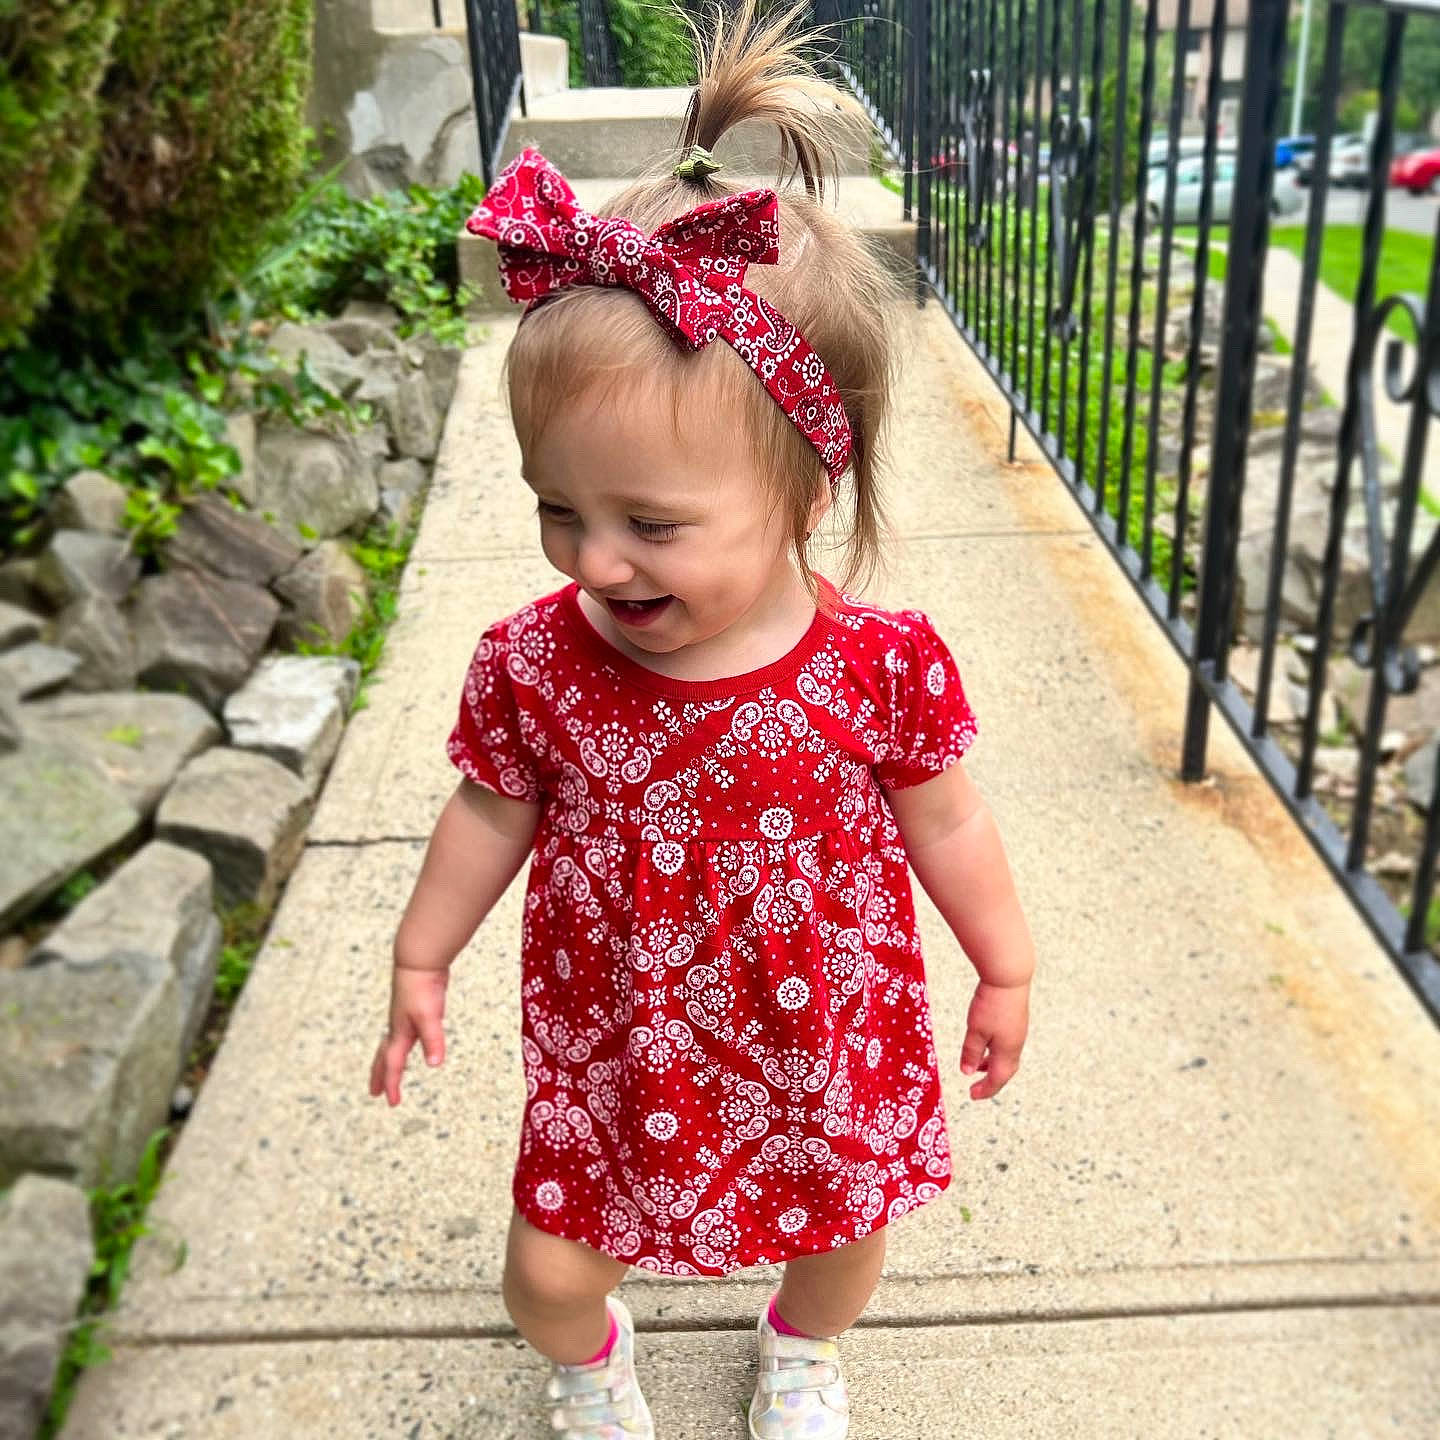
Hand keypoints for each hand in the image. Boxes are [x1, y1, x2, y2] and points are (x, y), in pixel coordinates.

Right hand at [369, 965, 449, 1106]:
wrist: (419, 959)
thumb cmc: (422, 986)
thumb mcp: (430, 1016)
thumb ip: (433, 1040)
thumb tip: (434, 1065)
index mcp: (400, 1033)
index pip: (393, 1065)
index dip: (393, 1084)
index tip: (392, 1103)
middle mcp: (398, 1027)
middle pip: (384, 1057)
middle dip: (380, 1075)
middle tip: (375, 1092)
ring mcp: (404, 1017)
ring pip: (391, 1044)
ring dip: (387, 1059)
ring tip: (388, 1068)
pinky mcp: (412, 1008)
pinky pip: (402, 1033)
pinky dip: (400, 1042)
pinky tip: (409, 1038)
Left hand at [960, 978, 1028, 1099]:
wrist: (1008, 977)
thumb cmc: (992, 1004)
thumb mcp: (976, 1030)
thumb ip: (971, 1052)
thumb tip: (967, 1072)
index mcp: (1007, 1051)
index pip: (998, 1078)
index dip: (985, 1089)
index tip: (972, 1095)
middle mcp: (1016, 1044)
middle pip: (1006, 1071)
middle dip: (992, 1081)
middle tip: (977, 1087)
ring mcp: (1018, 1031)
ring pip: (1007, 1057)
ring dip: (994, 1065)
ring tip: (978, 1067)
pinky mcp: (1016, 1020)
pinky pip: (1008, 1044)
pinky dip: (996, 1051)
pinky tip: (986, 1042)